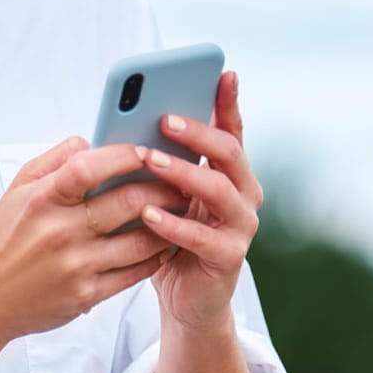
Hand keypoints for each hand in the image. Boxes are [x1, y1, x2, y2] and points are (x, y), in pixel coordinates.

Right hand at [0, 138, 187, 342]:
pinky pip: (135, 272)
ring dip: (169, 221)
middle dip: (163, 186)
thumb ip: (53, 160)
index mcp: (42, 200)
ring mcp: (76, 266)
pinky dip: (157, 255)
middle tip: (182, 179)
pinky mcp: (87, 294)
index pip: (89, 167)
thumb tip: (89, 140)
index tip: (146, 150)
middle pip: (127, 201)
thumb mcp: (16, 190)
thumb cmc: (3, 240)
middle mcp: (59, 232)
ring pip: (141, 239)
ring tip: (182, 208)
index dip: (124, 155)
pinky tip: (166, 242)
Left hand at [138, 71, 264, 332]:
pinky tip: (147, 214)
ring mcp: (241, 227)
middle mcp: (244, 194)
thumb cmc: (169, 239)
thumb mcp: (164, 193)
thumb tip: (128, 120)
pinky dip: (173, 224)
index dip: (228, 101)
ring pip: (219, 191)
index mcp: (229, 173)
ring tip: (151, 160)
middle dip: (198, 132)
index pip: (232, 129)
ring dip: (183, 173)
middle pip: (230, 153)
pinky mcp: (229, 258)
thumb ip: (159, 161)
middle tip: (164, 118)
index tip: (222, 71)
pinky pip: (202, 237)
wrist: (185, 301)